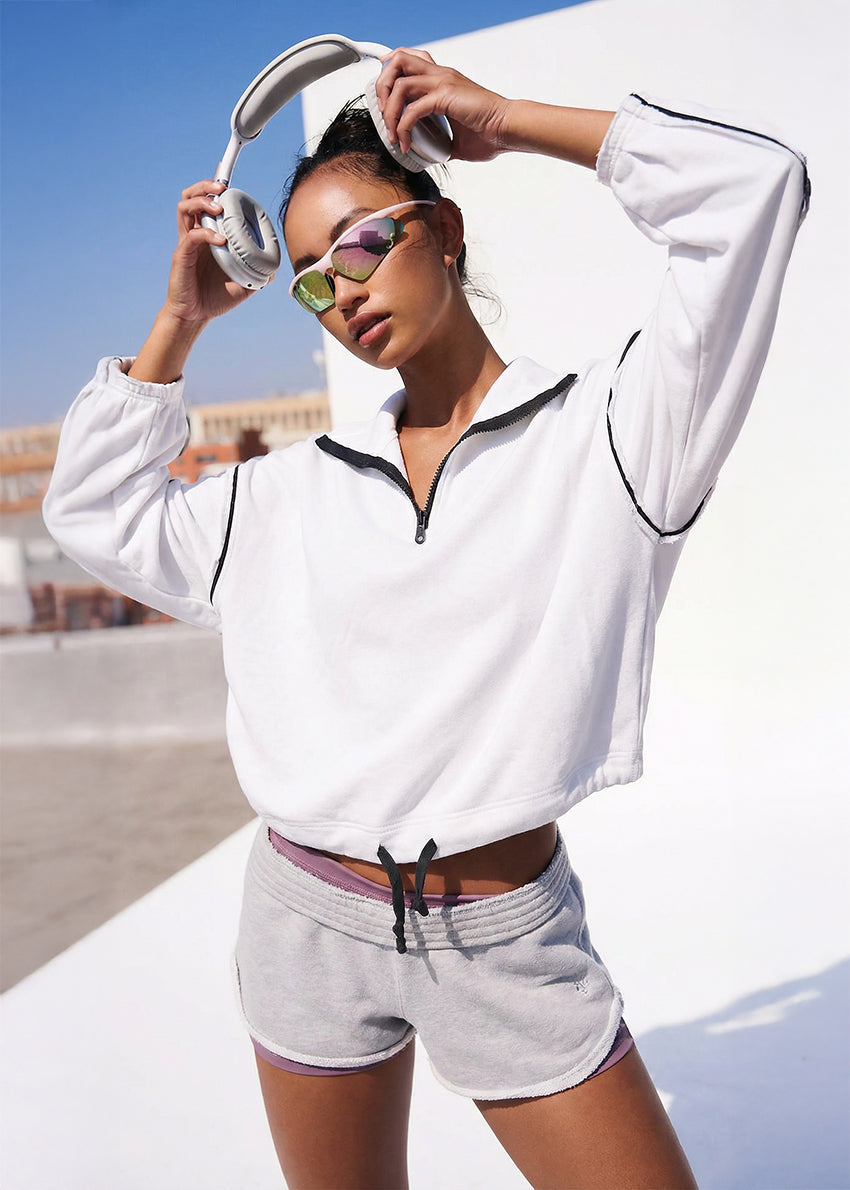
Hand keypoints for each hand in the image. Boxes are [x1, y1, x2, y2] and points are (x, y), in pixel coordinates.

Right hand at [165, 180, 256, 326]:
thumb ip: (258, 274)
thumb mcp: (244, 284)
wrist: (195, 316)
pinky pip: (191, 236)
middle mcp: (194, 233)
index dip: (212, 184)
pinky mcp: (181, 256)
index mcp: (207, 234)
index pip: (207, 202)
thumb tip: (275, 268)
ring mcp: (187, 243)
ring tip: (218, 206)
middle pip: (190, 195)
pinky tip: (220, 240)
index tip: (223, 170)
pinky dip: (206, 233)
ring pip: (185, 207)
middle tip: (222, 187)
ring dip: (202, 201)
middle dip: (206, 186)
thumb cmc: (215, 298)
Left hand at [374, 49, 512, 162]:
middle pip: (398, 61)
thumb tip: (432, 155)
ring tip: (391, 133)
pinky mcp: (445, 97)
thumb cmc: (490, 133)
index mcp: (443, 78)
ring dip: (389, 109)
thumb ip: (442, 141)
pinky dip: (403, 128)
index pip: (409, 61)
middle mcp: (441, 75)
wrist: (509, 129)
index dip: (390, 73)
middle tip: (382, 114)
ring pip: (399, 82)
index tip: (383, 97)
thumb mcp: (457, 139)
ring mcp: (443, 83)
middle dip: (382, 86)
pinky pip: (412, 109)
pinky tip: (405, 143)